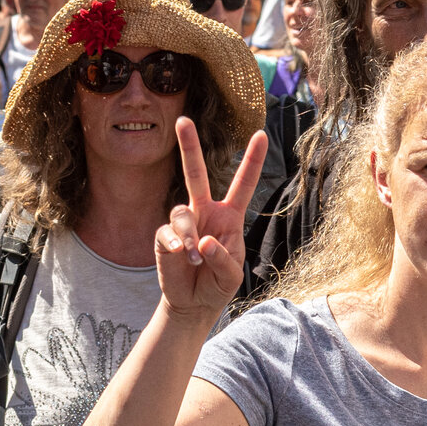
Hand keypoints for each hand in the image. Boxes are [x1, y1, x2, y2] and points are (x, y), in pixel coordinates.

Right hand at [154, 117, 266, 321]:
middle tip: (183, 121)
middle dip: (189, 146)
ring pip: (181, 211)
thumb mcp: (232, 277)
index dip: (251, 160)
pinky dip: (176, 244)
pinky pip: (167, 232)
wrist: (194, 305)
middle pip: (196, 173)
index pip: (243, 184)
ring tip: (193, 259)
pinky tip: (180, 256)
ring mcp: (184, 223)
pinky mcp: (165, 237)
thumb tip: (202, 242)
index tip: (261, 135)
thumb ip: (223, 259)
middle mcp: (205, 212)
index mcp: (229, 217)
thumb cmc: (218, 285)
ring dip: (188, 235)